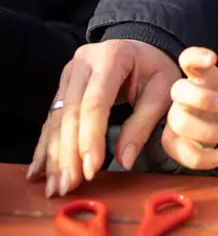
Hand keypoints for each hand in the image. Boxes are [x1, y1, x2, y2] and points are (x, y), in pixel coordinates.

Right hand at [27, 40, 179, 197]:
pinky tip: (38, 171)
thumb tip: (124, 161)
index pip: (95, 103)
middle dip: (68, 154)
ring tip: (55, 187)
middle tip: (68, 186)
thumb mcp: (162, 91)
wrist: (143, 48)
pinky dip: (46, 147)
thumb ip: (142, 124)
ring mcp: (69, 74)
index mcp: (111, 57)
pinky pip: (52, 120)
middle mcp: (83, 62)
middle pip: (71, 113)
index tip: (92, 170)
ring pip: (57, 119)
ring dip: (54, 156)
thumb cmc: (156, 69)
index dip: (91, 138)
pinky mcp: (63, 87)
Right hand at [161, 48, 217, 170]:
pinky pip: (182, 152)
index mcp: (200, 79)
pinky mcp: (175, 143)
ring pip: (179, 123)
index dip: (196, 56)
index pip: (189, 60)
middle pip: (178, 90)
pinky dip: (205, 158)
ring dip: (204, 130)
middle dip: (200, 97)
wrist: (210, 129)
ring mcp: (176, 120)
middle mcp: (183, 98)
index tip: (212, 58)